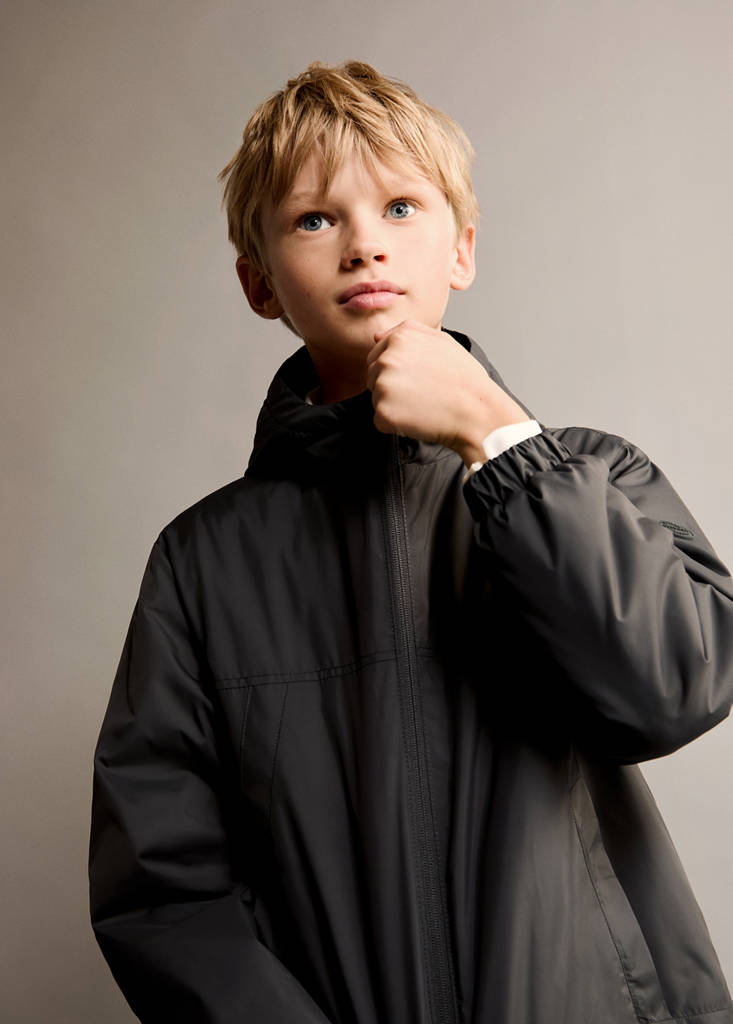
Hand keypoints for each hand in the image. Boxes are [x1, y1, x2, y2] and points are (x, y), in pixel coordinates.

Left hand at [364, 320, 530, 464]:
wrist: (476, 411)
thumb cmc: (464, 379)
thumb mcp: (442, 340)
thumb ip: (408, 331)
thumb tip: (378, 337)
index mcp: (400, 338)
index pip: (377, 356)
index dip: (397, 371)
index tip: (418, 378)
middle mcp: (387, 359)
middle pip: (373, 376)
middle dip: (392, 386)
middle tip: (421, 393)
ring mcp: (383, 386)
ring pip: (376, 398)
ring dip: (393, 405)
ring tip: (422, 404)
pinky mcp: (383, 412)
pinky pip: (380, 420)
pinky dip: (395, 424)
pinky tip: (418, 418)